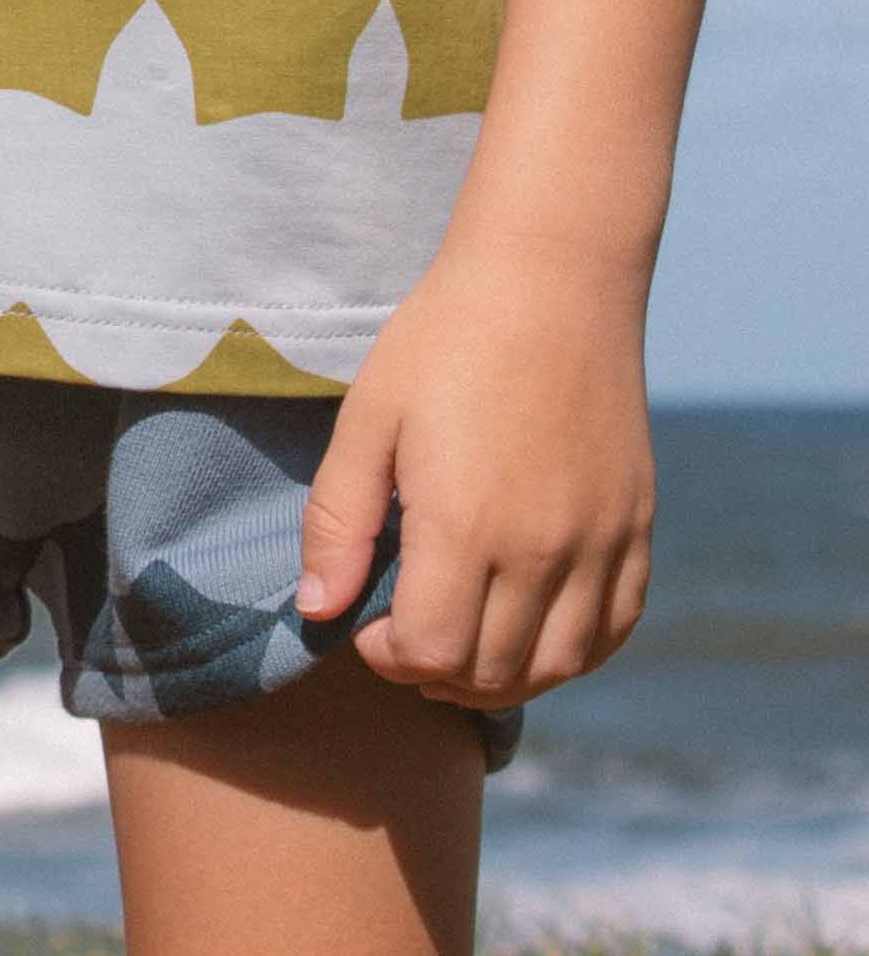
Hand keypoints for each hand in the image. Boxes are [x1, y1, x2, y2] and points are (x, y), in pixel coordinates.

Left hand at [297, 236, 655, 714]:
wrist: (551, 278)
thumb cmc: (444, 340)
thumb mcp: (368, 420)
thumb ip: (339, 522)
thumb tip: (318, 611)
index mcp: (467, 525)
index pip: (432, 654)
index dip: (389, 658)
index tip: (368, 624)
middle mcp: (543, 548)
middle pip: (492, 672)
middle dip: (435, 673)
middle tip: (406, 636)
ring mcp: (600, 540)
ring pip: (560, 665)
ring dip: (504, 677)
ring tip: (464, 645)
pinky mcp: (637, 525)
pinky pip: (616, 626)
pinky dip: (574, 653)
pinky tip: (532, 633)